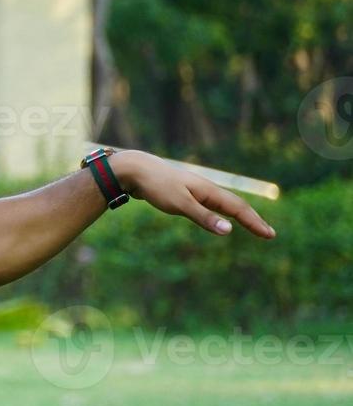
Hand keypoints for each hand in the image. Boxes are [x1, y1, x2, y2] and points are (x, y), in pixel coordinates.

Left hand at [112, 150, 275, 238]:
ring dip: (240, 216)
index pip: (239, 209)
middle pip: (236, 205)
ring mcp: (197, 191)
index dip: (255, 223)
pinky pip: (212, 205)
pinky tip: (222, 218)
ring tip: (253, 226)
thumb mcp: (180, 205)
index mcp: (209, 191)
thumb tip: (229, 230)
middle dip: (253, 220)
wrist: (136, 169)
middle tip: (269, 234)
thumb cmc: (157, 187)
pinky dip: (223, 213)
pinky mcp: (186, 193)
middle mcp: (207, 189)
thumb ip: (204, 217)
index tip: (270, 235)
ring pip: (224, 205)